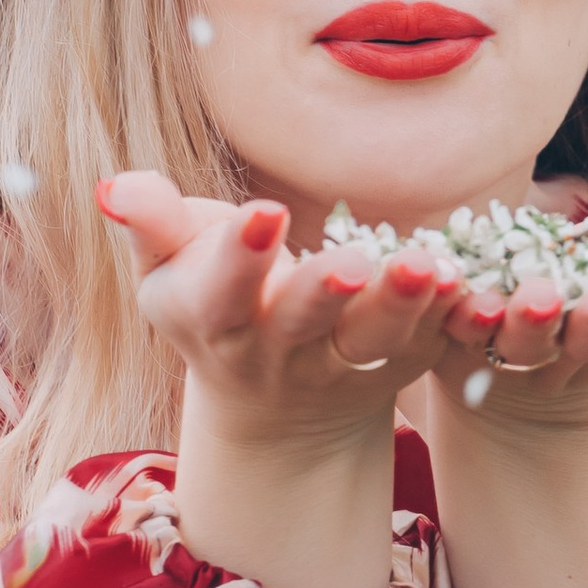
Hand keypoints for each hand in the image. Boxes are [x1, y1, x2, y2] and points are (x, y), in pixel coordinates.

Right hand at [95, 171, 471, 439]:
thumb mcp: (170, 271)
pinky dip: (454, 318)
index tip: (265, 213)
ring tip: (427, 264)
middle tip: (348, 261)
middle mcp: (279, 351)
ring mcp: (345, 366)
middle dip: (320, 292)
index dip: (238, 257)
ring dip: (401, 304)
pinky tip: (474, 285)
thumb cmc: (214, 302)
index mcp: (216, 321)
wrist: (274, 403)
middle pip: (300, 323)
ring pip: (375, 341)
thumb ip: (150, 225)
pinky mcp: (402, 365)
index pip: (220, 292)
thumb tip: (114, 185)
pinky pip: (432, 344)